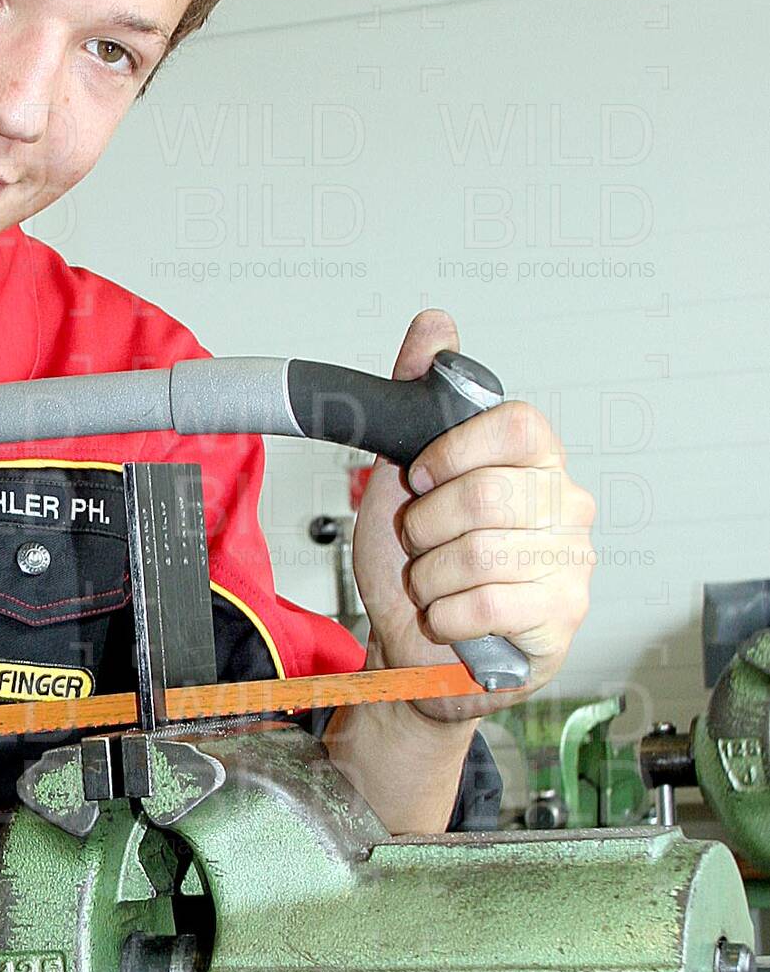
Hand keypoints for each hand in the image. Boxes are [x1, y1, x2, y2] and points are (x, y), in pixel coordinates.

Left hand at [349, 308, 597, 722]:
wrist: (414, 645)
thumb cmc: (416, 560)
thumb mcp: (399, 472)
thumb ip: (417, 397)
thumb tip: (434, 325)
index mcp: (534, 462)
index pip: (520, 425)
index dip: (456, 450)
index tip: (420, 475)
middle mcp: (565, 506)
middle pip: (490, 493)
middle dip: (426, 525)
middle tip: (420, 541)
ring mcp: (571, 562)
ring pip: (480, 553)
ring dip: (429, 576)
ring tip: (432, 583)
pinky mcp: (562, 618)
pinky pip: (488, 604)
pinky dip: (446, 615)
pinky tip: (449, 617)